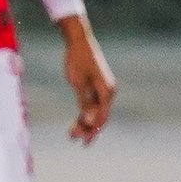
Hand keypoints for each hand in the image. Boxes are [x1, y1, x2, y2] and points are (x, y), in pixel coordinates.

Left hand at [59, 15, 115, 143]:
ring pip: (97, 111)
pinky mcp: (97, 86)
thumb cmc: (77, 59)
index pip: (102, 116)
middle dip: (88, 129)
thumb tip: (88, 120)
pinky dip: (85, 113)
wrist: (79, 41)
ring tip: (71, 133)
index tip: (81, 140)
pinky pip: (94, 105)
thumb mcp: (78, 82)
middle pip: (101, 116)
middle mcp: (109, 91)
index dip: (92, 130)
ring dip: (85, 123)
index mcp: (106, 90)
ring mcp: (104, 89)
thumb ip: (84, 102)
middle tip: (72, 138)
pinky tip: (77, 122)